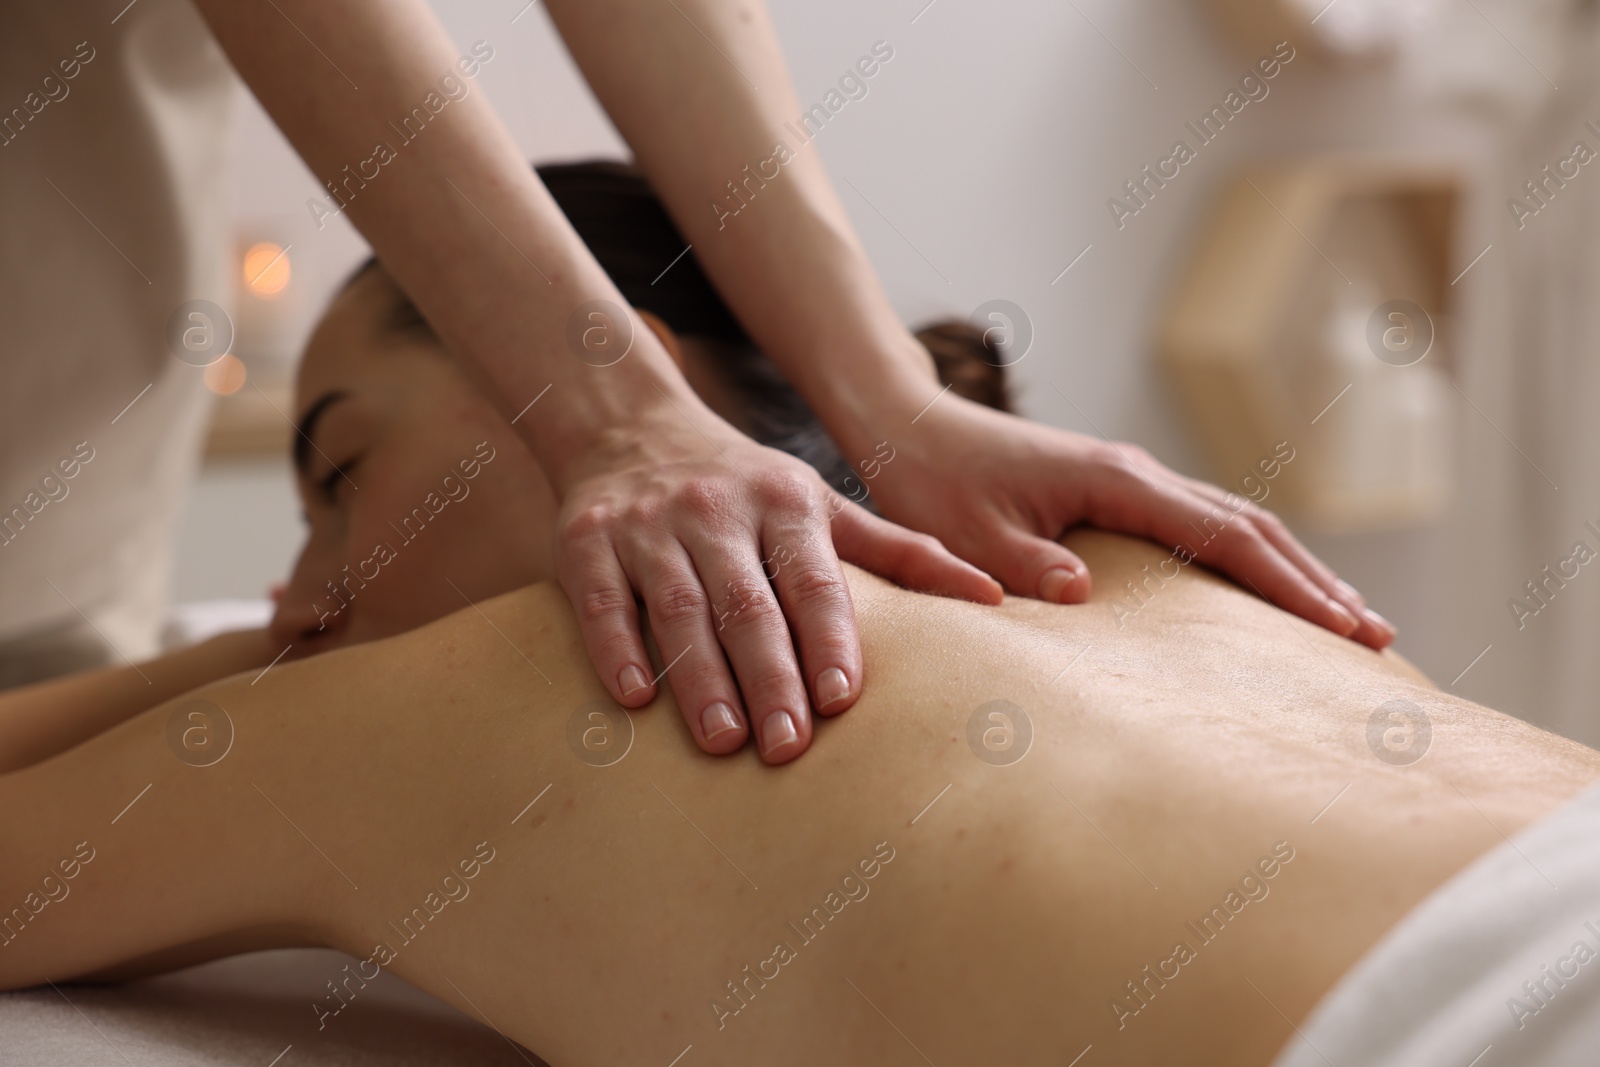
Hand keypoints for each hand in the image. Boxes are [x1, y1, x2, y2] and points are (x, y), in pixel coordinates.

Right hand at [553, 402, 1000, 764]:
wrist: (629, 426)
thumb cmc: (746, 486)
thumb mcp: (824, 506)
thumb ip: (903, 554)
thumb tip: (996, 596)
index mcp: (784, 503)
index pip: (813, 579)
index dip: (829, 638)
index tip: (843, 699)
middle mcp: (716, 511)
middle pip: (747, 603)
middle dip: (770, 676)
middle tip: (787, 748)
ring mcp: (647, 525)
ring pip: (677, 606)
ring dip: (699, 676)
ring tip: (723, 742)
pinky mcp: (584, 539)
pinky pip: (598, 599)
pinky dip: (613, 646)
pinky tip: (634, 698)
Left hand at [863, 394, 1393, 649]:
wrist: (909, 426)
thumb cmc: (931, 480)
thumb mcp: (965, 533)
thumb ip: (1021, 563)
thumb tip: (1085, 593)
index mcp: (1115, 480)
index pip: (1224, 535)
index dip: (1287, 585)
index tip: (1341, 629)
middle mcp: (1137, 473)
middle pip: (1252, 526)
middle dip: (1316, 582)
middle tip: (1377, 639)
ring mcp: (1132, 479)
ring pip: (1235, 522)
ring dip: (1294, 570)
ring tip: (1347, 621)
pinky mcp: (1117, 492)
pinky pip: (1203, 526)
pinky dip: (1250, 559)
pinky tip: (1263, 594)